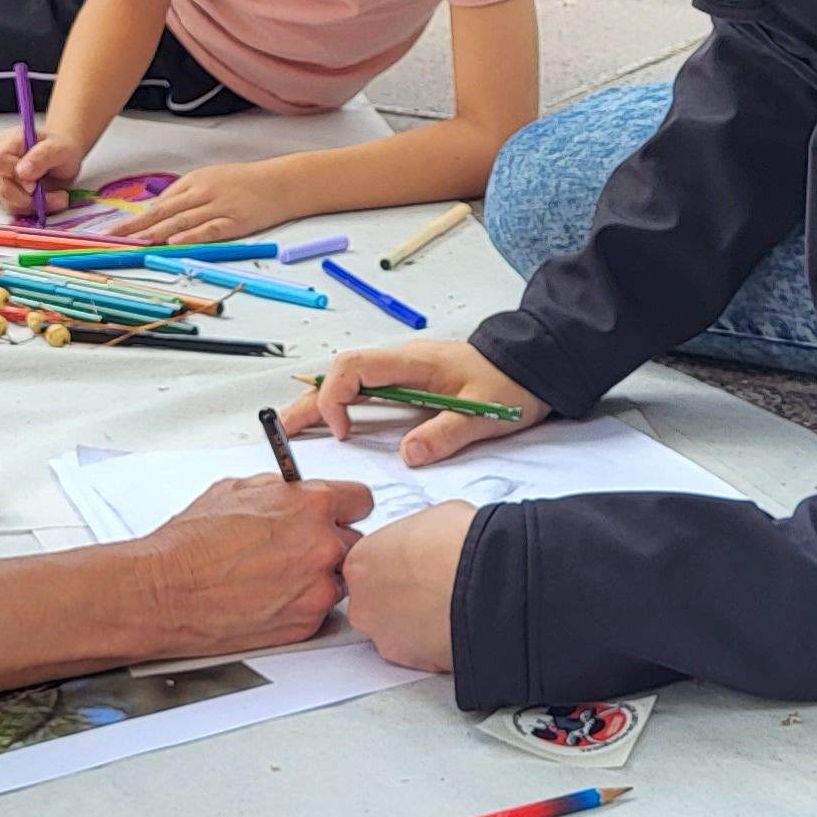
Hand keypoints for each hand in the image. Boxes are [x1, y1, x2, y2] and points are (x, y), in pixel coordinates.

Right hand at [0, 123, 89, 216]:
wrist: (62, 156)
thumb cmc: (60, 148)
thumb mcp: (59, 149)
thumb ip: (41, 157)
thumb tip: (21, 172)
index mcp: (9, 142)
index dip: (15, 177)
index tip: (36, 185)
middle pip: (1, 187)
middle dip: (29, 199)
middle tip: (59, 198)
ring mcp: (0, 179)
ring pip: (7, 202)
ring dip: (34, 206)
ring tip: (58, 199)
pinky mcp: (6, 194)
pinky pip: (14, 208)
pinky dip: (32, 210)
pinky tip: (48, 202)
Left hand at [122, 161, 305, 245]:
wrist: (282, 182)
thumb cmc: (246, 183)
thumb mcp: (212, 180)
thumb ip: (187, 196)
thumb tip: (162, 212)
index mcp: (194, 182)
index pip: (159, 203)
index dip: (135, 219)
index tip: (114, 231)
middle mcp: (202, 192)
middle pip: (162, 211)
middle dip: (134, 227)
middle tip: (111, 239)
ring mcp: (218, 207)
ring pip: (180, 221)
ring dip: (155, 232)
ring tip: (133, 243)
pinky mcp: (234, 221)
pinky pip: (208, 229)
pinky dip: (190, 236)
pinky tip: (173, 242)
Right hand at [137, 476, 372, 655]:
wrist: (168, 591)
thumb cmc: (192, 544)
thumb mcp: (236, 490)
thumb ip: (280, 490)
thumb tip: (294, 490)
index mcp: (312, 505)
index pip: (361, 500)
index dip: (343, 507)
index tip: (335, 514)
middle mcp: (323, 546)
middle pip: (354, 541)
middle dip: (329, 543)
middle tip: (296, 549)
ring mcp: (318, 588)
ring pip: (338, 578)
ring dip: (317, 577)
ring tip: (276, 576)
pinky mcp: (307, 623)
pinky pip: (319, 610)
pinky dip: (300, 605)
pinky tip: (268, 598)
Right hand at [304, 341, 546, 466]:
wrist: (533, 366)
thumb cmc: (511, 385)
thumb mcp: (485, 414)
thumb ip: (446, 433)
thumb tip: (407, 454)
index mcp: (413, 362)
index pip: (353, 367)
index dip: (335, 399)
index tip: (343, 434)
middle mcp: (401, 362)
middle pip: (340, 374)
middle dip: (310, 402)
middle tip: (283, 432)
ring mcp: (403, 371)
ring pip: (349, 380)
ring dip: (321, 403)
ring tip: (294, 430)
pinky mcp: (409, 382)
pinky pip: (365, 389)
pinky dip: (341, 404)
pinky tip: (333, 425)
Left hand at [344, 500, 472, 671]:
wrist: (483, 582)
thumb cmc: (457, 545)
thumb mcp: (429, 519)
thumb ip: (413, 538)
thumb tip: (426, 541)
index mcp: (360, 562)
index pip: (366, 568)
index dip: (394, 566)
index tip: (413, 566)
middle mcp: (363, 604)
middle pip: (374, 603)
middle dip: (400, 598)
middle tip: (430, 586)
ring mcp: (384, 636)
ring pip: (395, 631)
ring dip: (416, 621)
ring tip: (447, 605)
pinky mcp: (410, 662)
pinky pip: (419, 651)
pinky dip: (434, 641)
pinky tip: (454, 623)